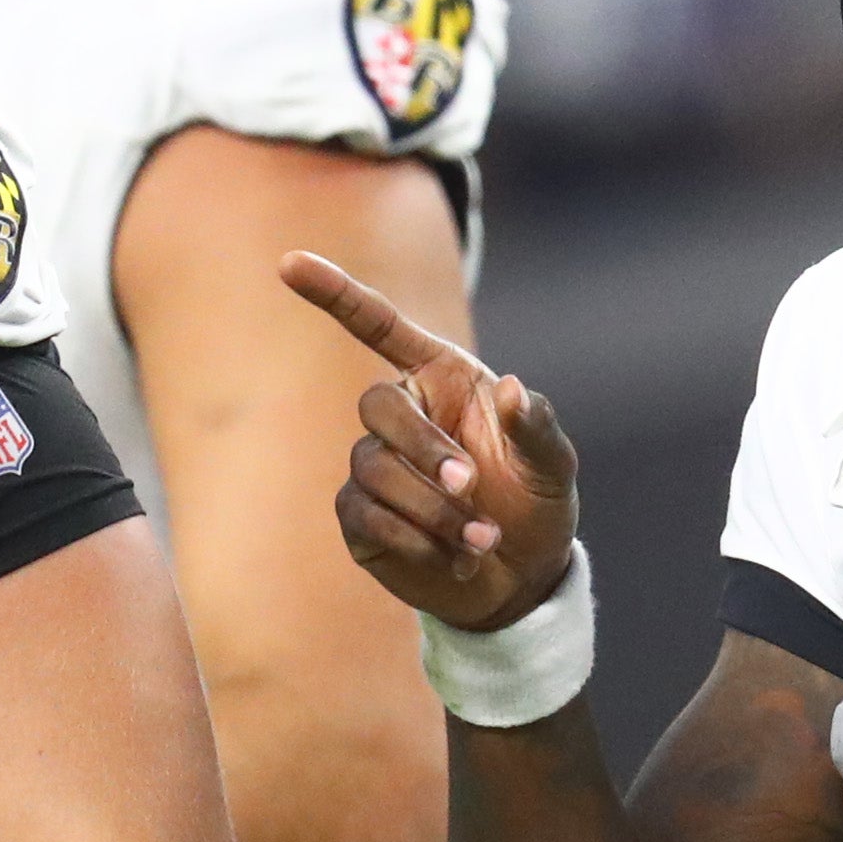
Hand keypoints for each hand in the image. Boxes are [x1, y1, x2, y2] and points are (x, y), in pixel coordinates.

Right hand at [282, 250, 577, 632]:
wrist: (520, 578)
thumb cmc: (536, 506)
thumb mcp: (553, 468)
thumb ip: (537, 429)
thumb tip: (513, 390)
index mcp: (442, 381)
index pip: (379, 327)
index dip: (335, 294)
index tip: (289, 262)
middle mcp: (403, 414)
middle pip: (376, 405)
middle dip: (424, 448)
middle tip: (472, 487)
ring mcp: (373, 465)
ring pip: (374, 467)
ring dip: (432, 507)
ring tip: (481, 539)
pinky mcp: (359, 516)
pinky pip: (368, 515)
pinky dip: (416, 538)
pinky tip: (455, 558)